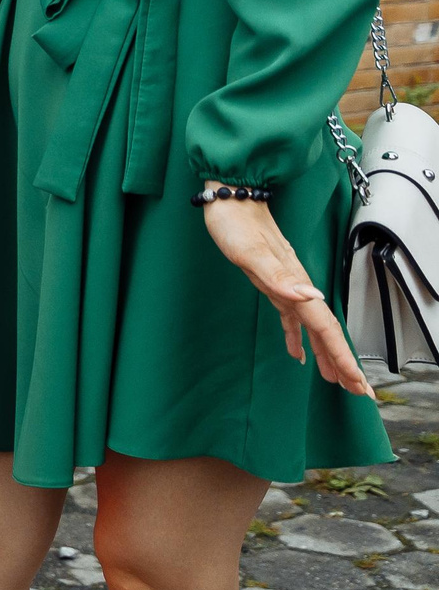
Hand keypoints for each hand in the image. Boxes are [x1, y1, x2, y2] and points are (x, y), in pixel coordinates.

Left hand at [203, 190, 373, 395]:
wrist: (230, 196)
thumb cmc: (237, 224)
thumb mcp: (252, 253)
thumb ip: (279, 277)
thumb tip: (313, 298)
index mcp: (296, 284)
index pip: (325, 328)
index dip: (343, 357)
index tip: (359, 385)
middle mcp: (297, 287)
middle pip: (325, 332)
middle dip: (344, 363)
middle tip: (360, 393)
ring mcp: (287, 285)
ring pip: (312, 328)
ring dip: (325, 354)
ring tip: (336, 381)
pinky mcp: (272, 282)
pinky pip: (291, 319)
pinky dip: (296, 338)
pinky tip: (297, 355)